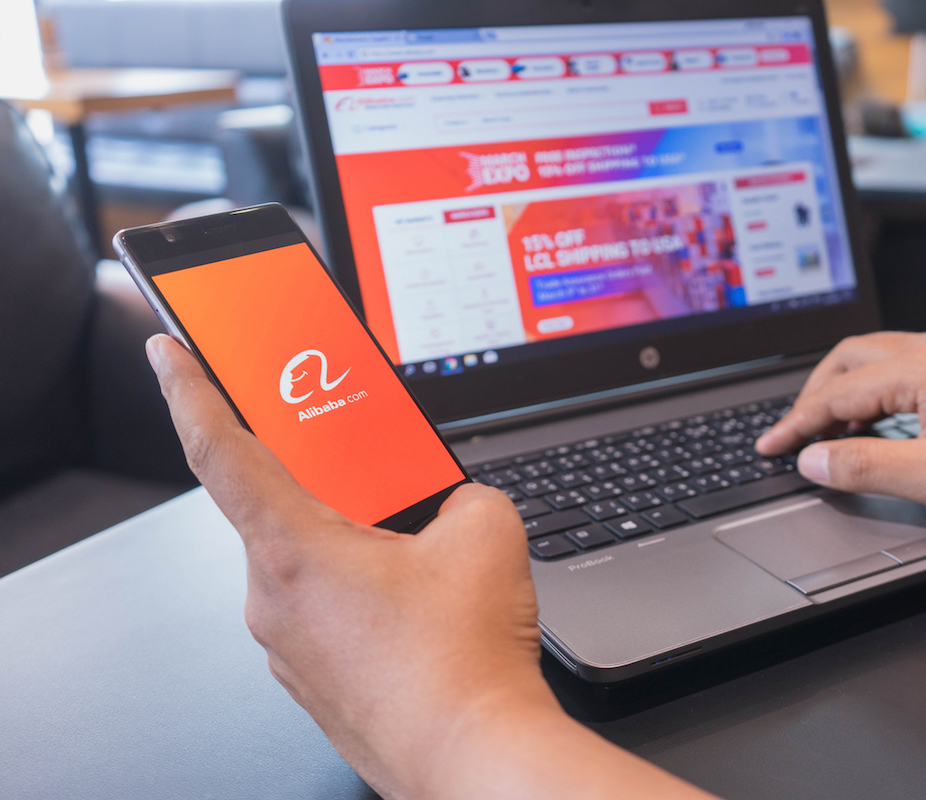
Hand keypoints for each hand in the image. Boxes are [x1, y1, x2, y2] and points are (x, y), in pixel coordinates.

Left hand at [146, 334, 713, 799]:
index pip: (220, 448)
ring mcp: (288, 647)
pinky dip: (360, 590)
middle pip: (280, 506)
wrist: (472, 757)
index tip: (167, 352)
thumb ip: (461, 490)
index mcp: (296, 550)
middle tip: (373, 465)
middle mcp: (274, 600)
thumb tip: (458, 498)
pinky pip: (324, 610)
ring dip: (353, 541)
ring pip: (308, 562)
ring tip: (419, 551)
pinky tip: (416, 604)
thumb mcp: (485, 531)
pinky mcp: (314, 678)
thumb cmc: (461, 665)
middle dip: (330, 480)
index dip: (190, 388)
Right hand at [755, 330, 925, 517]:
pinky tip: (877, 418)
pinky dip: (873, 388)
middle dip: (811, 396)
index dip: (795, 424)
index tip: (771, 446)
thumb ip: (865, 466)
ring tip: (828, 428)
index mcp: (920, 369)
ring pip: (875, 357)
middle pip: (847, 359)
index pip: (834, 394)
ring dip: (842, 389)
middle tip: (793, 433)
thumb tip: (814, 459)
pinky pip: (903, 364)